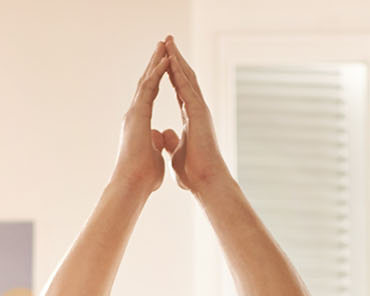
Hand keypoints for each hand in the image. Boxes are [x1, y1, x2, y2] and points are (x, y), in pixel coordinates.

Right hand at [112, 41, 178, 194]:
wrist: (132, 185)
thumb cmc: (143, 177)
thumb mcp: (154, 155)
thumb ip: (156, 143)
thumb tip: (159, 138)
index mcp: (139, 124)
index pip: (149, 95)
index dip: (157, 78)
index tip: (164, 65)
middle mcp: (134, 115)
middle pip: (146, 83)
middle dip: (154, 64)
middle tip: (161, 45)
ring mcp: (134, 113)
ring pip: (146, 81)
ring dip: (155, 62)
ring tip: (164, 45)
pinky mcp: (137, 115)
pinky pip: (149, 88)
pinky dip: (157, 73)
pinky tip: (165, 60)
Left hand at [162, 36, 226, 194]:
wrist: (205, 181)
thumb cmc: (193, 173)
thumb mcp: (176, 154)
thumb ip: (172, 142)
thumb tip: (165, 134)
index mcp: (190, 118)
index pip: (179, 90)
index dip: (171, 74)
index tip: (163, 60)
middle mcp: (196, 110)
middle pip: (185, 78)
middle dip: (175, 59)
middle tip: (167, 40)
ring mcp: (199, 110)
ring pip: (187, 78)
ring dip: (177, 59)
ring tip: (168, 42)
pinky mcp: (199, 114)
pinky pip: (187, 89)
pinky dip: (179, 74)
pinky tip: (172, 61)